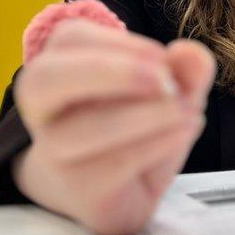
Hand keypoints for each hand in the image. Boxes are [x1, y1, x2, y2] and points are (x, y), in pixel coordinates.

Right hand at [12, 19, 215, 234]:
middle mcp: (43, 107)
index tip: (164, 57)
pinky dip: (158, 142)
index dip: (122, 44)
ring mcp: (54, 151)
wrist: (112, 194)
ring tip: (189, 110)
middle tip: (165, 80)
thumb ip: (182, 69)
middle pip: (47, 78)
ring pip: (90, 127)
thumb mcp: (164, 94)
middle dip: (113, 72)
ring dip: (149, 114)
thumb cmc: (134, 129)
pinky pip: (118, 161)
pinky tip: (184, 132)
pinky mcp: (80, 187)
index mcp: (55, 67)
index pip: (72, 39)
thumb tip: (191, 50)